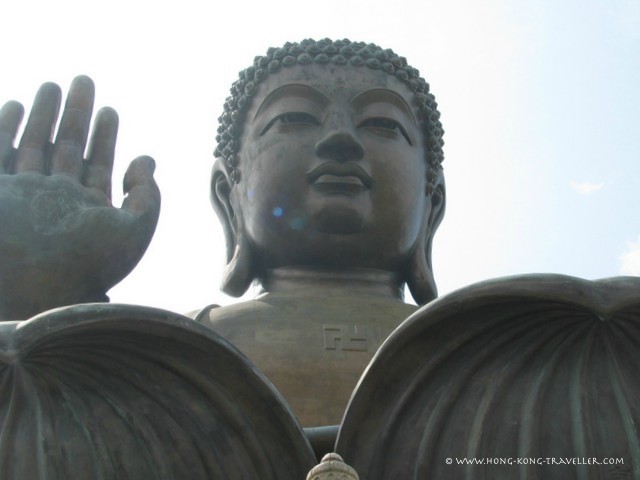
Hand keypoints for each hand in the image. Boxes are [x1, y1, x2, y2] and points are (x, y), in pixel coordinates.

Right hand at [0, 76, 160, 318]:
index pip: (98, 164)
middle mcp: (55, 200)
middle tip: (85, 80)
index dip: (106, 136)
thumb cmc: (88, 266)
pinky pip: (0, 151)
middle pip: (67, 147)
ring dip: (44, 114)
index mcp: (87, 210)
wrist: (34, 291)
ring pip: (34, 144)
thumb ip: (147, 197)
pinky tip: (17, 103)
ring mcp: (23, 195)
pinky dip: (7, 127)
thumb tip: (147, 161)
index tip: (111, 110)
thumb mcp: (134, 231)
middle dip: (76, 115)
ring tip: (54, 85)